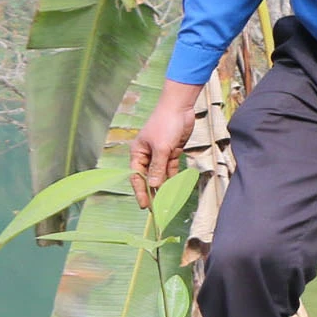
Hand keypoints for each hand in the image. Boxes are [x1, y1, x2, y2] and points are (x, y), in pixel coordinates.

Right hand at [129, 81, 204, 207]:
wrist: (180, 108)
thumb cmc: (166, 124)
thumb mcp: (161, 148)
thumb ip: (157, 168)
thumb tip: (153, 186)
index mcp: (138, 153)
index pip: (137, 176)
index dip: (140, 192)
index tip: (144, 205)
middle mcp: (147, 155)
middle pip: (148, 177)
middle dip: (152, 192)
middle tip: (157, 208)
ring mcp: (160, 154)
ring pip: (160, 174)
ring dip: (163, 186)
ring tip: (166, 202)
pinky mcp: (172, 152)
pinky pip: (170, 169)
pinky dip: (172, 177)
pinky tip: (174, 188)